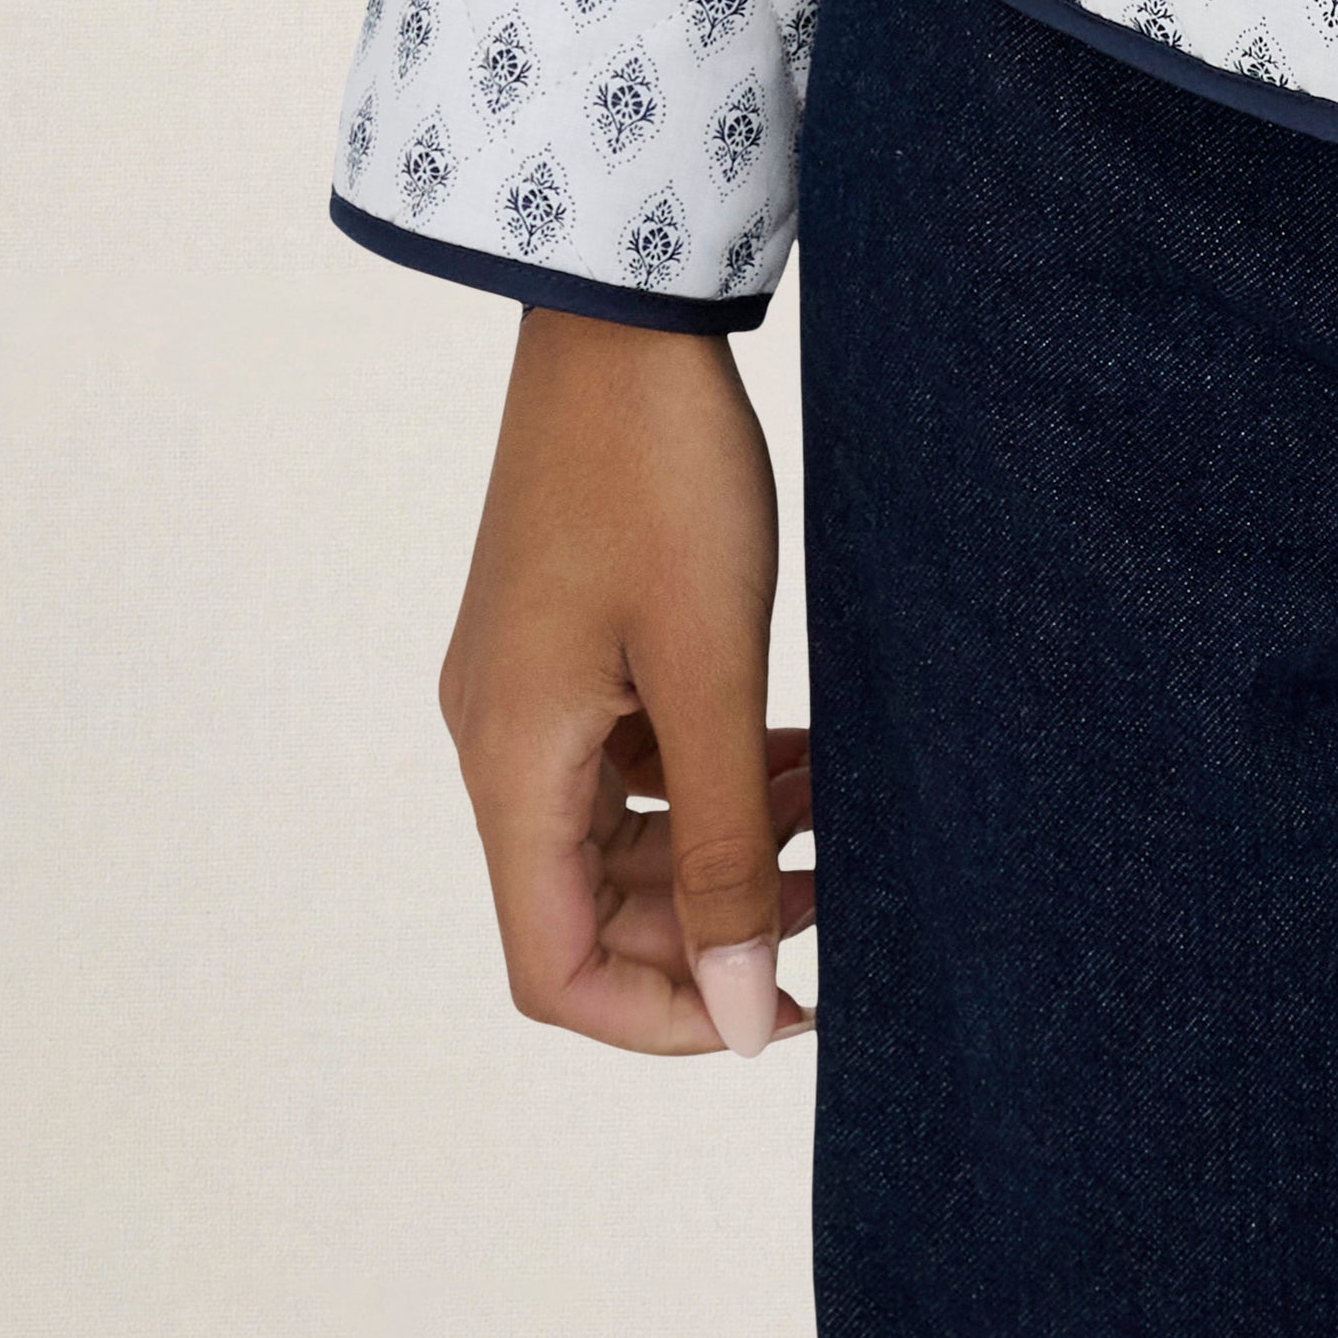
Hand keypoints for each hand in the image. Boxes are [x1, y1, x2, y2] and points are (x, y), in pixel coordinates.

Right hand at [437, 309, 814, 1052]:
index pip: (555, 973)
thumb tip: (745, 1019)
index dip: (668, 1017)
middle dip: (711, 931)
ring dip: (721, 847)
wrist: (621, 318)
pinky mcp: (564, 641)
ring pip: (617, 833)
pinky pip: (627, 757)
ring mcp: (527, 689)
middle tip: (839, 902)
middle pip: (587, 910)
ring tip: (837, 817)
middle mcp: (499, 741)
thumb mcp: (711, 675)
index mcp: (511, 767)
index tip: (785, 1010)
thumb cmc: (660, 478)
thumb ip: (724, 853)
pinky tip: (799, 752)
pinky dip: (708, 775)